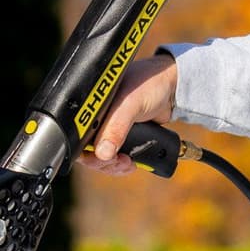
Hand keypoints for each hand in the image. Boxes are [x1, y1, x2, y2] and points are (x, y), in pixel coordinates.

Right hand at [80, 50, 178, 176]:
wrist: (173, 88)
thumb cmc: (149, 84)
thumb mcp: (131, 104)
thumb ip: (117, 127)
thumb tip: (102, 153)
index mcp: (90, 106)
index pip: (76, 134)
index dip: (85, 152)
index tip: (100, 159)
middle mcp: (96, 118)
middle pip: (87, 151)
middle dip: (102, 162)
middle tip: (119, 162)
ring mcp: (109, 128)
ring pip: (101, 157)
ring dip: (113, 166)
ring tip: (128, 163)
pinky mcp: (122, 136)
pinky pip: (115, 157)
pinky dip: (121, 164)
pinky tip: (131, 163)